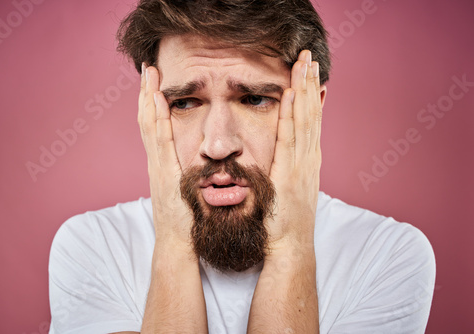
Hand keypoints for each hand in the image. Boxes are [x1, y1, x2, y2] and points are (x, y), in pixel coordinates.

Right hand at [138, 64, 192, 246]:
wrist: (178, 242)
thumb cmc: (187, 218)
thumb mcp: (189, 189)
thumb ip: (192, 171)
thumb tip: (204, 158)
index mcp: (163, 163)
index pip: (156, 126)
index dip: (153, 103)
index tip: (155, 81)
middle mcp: (157, 161)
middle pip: (148, 120)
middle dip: (146, 93)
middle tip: (147, 67)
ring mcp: (158, 166)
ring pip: (150, 125)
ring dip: (148, 98)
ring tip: (149, 74)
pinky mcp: (164, 172)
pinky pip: (160, 140)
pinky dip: (157, 119)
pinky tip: (158, 100)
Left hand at [267, 50, 322, 250]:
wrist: (289, 247)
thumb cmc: (285, 220)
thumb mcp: (289, 188)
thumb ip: (288, 168)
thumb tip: (284, 153)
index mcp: (306, 160)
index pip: (311, 121)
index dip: (311, 96)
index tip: (311, 74)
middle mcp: (308, 158)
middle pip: (310, 114)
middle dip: (310, 83)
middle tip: (309, 57)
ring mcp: (301, 165)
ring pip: (304, 120)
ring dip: (304, 90)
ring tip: (304, 65)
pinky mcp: (289, 174)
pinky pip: (289, 139)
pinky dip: (291, 116)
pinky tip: (289, 95)